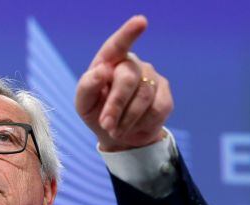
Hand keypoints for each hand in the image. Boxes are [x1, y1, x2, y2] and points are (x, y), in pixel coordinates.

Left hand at [75, 15, 173, 151]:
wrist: (119, 137)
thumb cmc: (97, 114)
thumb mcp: (84, 105)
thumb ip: (86, 87)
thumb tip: (100, 72)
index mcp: (109, 61)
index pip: (117, 45)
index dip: (129, 33)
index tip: (141, 22)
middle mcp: (132, 64)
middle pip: (128, 78)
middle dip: (116, 105)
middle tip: (107, 125)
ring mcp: (151, 77)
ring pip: (144, 96)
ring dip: (127, 119)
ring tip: (116, 130)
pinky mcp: (165, 94)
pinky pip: (157, 109)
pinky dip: (142, 124)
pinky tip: (134, 127)